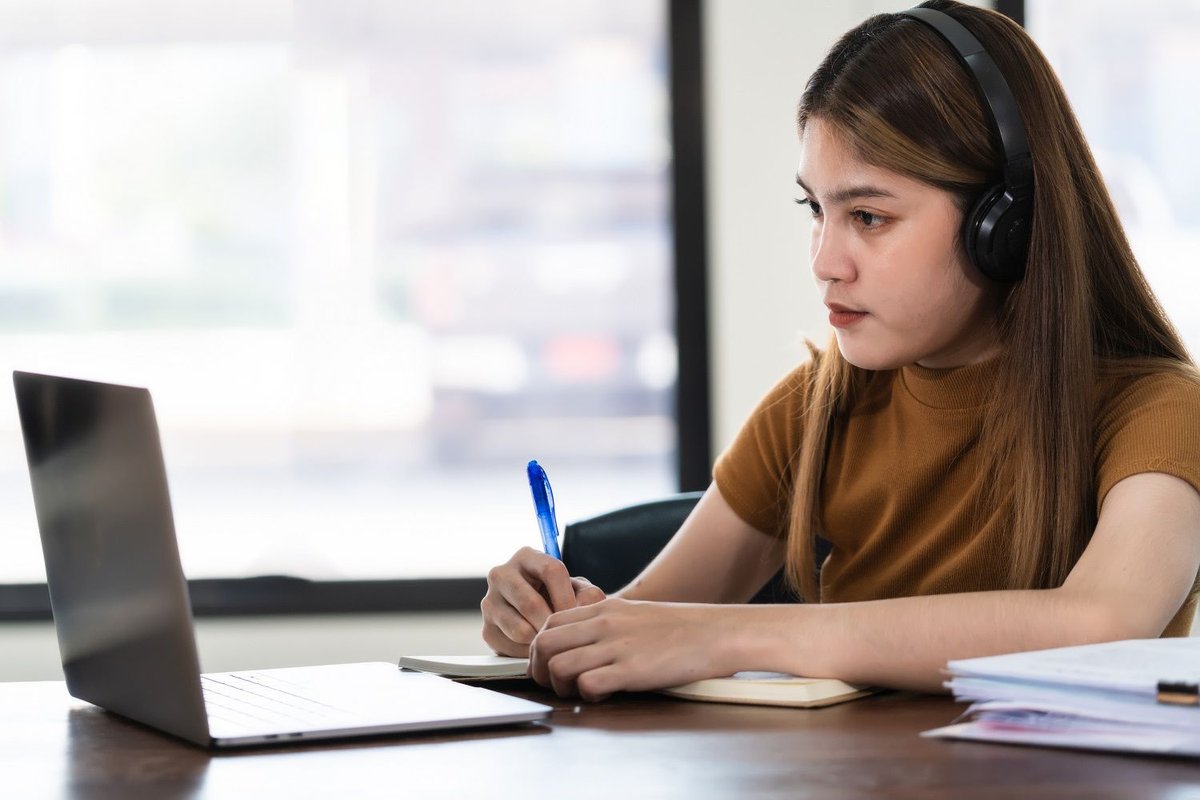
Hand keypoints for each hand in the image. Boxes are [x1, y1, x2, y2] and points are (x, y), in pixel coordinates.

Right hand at [481, 547, 605, 656]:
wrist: (541, 618)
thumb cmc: (561, 599)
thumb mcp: (578, 590)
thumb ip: (588, 595)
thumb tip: (582, 609)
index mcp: (526, 557)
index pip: (550, 570)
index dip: (567, 596)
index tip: (576, 615)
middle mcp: (501, 574)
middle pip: (531, 603)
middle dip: (552, 624)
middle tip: (565, 635)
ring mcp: (489, 602)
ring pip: (520, 629)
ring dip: (541, 640)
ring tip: (553, 641)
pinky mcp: (486, 629)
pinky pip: (511, 647)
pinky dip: (529, 652)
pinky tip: (538, 647)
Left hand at [529, 598, 731, 700]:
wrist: (715, 633)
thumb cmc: (678, 628)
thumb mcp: (633, 613)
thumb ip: (603, 623)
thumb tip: (579, 642)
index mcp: (602, 609)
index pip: (549, 624)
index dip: (541, 648)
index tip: (550, 664)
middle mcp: (603, 625)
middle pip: (544, 645)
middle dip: (540, 670)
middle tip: (557, 685)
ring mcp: (616, 647)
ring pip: (558, 666)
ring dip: (561, 687)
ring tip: (580, 692)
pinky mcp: (631, 671)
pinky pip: (587, 685)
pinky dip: (587, 696)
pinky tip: (604, 694)